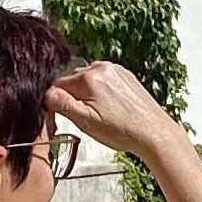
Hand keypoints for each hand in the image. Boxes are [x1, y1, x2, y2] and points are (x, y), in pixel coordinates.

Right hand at [46, 63, 182, 161]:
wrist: (155, 133)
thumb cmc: (124, 130)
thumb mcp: (86, 122)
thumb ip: (63, 105)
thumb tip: (46, 94)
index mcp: (89, 77)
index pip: (58, 85)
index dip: (58, 102)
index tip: (64, 115)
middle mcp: (102, 68)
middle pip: (73, 81)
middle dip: (74, 98)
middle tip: (87, 118)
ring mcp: (116, 70)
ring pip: (89, 81)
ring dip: (88, 95)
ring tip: (102, 115)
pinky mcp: (126, 76)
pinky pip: (104, 81)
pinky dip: (103, 93)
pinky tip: (112, 109)